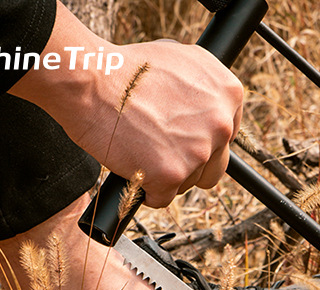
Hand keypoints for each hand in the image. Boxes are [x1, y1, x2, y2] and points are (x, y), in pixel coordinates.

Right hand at [11, 3, 242, 207]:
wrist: (92, 81)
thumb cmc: (126, 69)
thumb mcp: (180, 60)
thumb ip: (203, 89)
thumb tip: (209, 108)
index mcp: (228, 93)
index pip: (227, 135)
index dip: (203, 140)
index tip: (184, 140)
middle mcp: (220, 124)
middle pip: (214, 165)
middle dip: (189, 163)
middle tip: (161, 151)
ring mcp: (197, 152)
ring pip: (189, 184)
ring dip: (167, 177)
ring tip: (141, 152)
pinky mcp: (171, 175)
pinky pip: (162, 198)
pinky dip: (146, 191)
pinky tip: (133, 168)